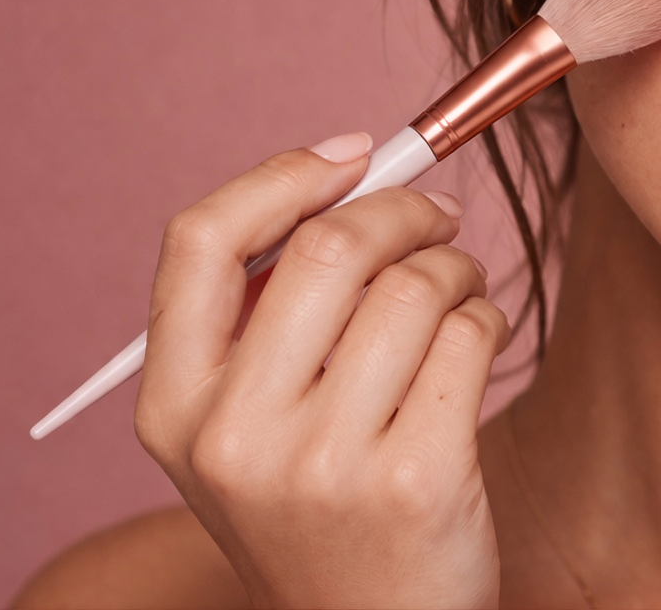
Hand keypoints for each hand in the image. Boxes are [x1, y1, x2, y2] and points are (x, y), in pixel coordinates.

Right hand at [134, 133, 508, 607]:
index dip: (283, 175)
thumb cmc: (322, 505)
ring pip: (413, 286)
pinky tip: (474, 348)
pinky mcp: (416, 478)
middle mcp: (234, 435)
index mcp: (174, 407)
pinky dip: (485, 319)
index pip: (202, 242)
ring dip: (455, 268)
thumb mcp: (249, 428)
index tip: (353, 154)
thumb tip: (353, 174)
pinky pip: (468, 334)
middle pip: (327, 247)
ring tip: (459, 293)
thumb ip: (269, 318)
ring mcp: (323, 463)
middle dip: (403, 210)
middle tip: (438, 219)